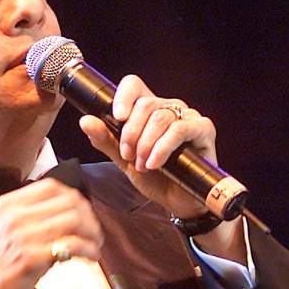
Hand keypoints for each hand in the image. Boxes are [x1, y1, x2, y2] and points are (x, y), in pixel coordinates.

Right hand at [0, 179, 102, 288]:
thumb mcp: (1, 229)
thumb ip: (28, 218)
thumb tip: (66, 214)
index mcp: (7, 204)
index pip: (52, 186)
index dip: (75, 198)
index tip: (83, 213)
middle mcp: (14, 216)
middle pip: (68, 201)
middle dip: (88, 217)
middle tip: (94, 233)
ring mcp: (23, 236)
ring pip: (74, 220)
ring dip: (92, 233)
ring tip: (94, 246)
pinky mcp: (31, 258)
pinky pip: (72, 244)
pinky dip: (89, 249)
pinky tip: (91, 257)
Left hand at [78, 75, 245, 260]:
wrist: (178, 203)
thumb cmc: (155, 178)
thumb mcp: (124, 160)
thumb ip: (105, 140)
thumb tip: (85, 120)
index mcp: (149, 110)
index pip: (134, 85)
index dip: (123, 96)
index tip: (116, 117)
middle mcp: (169, 108)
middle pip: (145, 104)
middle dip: (130, 133)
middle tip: (128, 156)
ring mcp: (188, 117)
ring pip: (160, 116)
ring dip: (146, 144)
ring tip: (142, 165)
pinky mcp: (203, 129)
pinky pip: (180, 129)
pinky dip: (163, 147)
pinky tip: (155, 163)